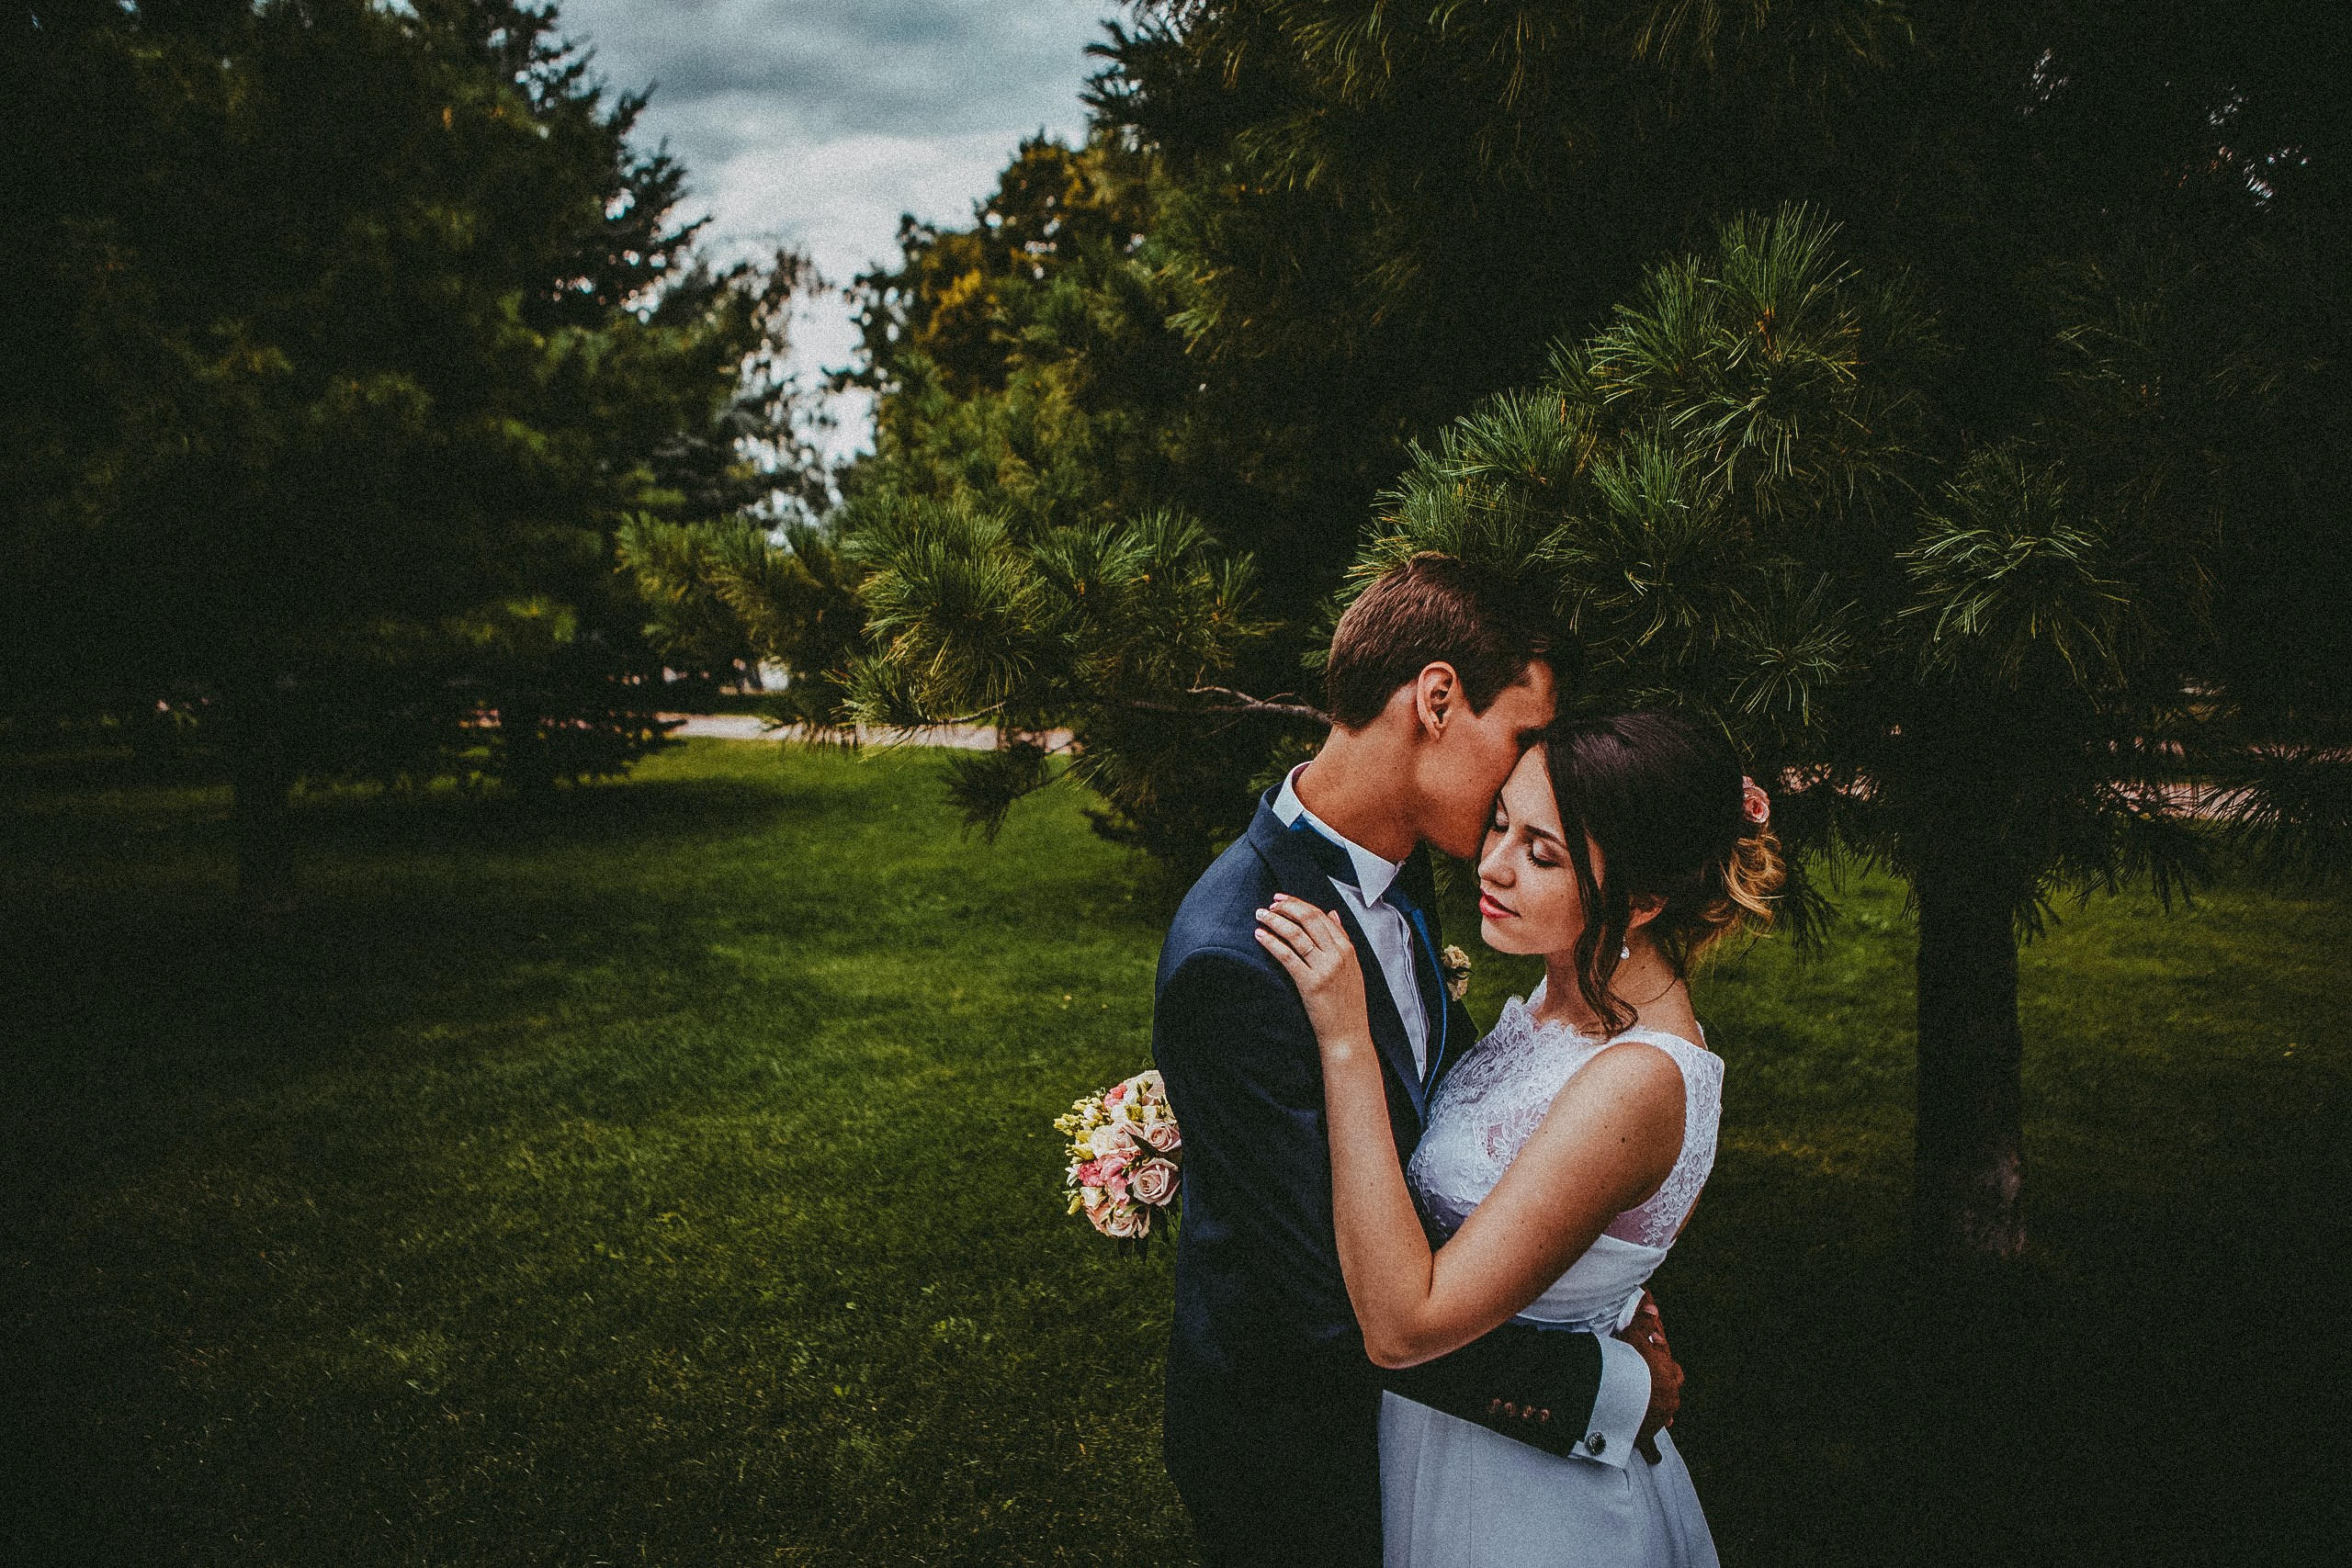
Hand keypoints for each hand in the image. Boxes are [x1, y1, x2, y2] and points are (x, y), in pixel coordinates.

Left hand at [1253, 893, 1373, 1049]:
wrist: (1348, 1035)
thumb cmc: (1348, 1004)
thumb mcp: (1352, 967)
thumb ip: (1342, 939)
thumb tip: (1333, 914)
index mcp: (1348, 949)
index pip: (1321, 916)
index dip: (1299, 904)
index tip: (1283, 899)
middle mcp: (1338, 955)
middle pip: (1309, 920)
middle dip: (1287, 907)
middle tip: (1270, 904)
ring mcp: (1325, 969)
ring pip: (1297, 935)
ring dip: (1276, 921)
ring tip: (1261, 915)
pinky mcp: (1311, 984)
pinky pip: (1287, 956)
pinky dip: (1272, 943)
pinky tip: (1260, 935)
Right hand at [1616, 1289, 1682, 1464]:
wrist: (1620, 1394)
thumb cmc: (1628, 1363)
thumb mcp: (1634, 1336)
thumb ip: (1643, 1322)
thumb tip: (1652, 1306)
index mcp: (1669, 1375)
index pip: (1672, 1369)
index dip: (1661, 1364)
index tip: (1651, 1362)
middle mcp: (1669, 1399)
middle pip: (1671, 1394)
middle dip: (1662, 1390)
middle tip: (1650, 1386)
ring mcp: (1659, 1418)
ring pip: (1664, 1416)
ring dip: (1658, 1414)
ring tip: (1649, 1412)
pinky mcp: (1647, 1436)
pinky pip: (1651, 1447)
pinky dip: (1652, 1452)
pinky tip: (1654, 1459)